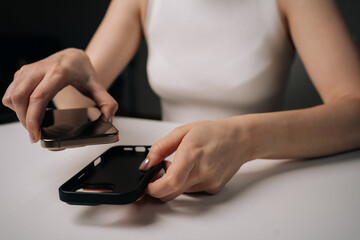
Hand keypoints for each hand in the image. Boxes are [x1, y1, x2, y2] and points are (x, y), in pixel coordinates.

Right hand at [2, 48, 117, 142]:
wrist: (73, 56)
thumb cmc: (84, 71)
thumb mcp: (98, 86)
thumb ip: (107, 102)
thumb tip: (108, 117)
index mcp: (59, 71)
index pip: (39, 97)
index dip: (33, 118)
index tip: (35, 134)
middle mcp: (41, 68)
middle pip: (20, 98)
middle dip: (25, 120)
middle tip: (35, 134)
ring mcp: (28, 70)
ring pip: (12, 96)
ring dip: (19, 114)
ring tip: (33, 124)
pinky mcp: (21, 73)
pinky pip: (10, 93)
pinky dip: (15, 106)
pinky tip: (29, 112)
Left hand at [139, 119, 252, 201]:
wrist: (240, 140)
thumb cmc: (214, 133)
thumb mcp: (182, 132)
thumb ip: (160, 148)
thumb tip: (146, 164)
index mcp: (192, 154)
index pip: (170, 182)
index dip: (154, 188)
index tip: (147, 184)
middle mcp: (202, 172)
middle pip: (171, 193)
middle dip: (159, 187)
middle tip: (161, 170)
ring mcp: (209, 183)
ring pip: (180, 193)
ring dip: (174, 183)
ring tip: (182, 164)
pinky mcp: (213, 189)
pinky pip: (191, 192)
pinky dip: (186, 184)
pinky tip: (193, 169)